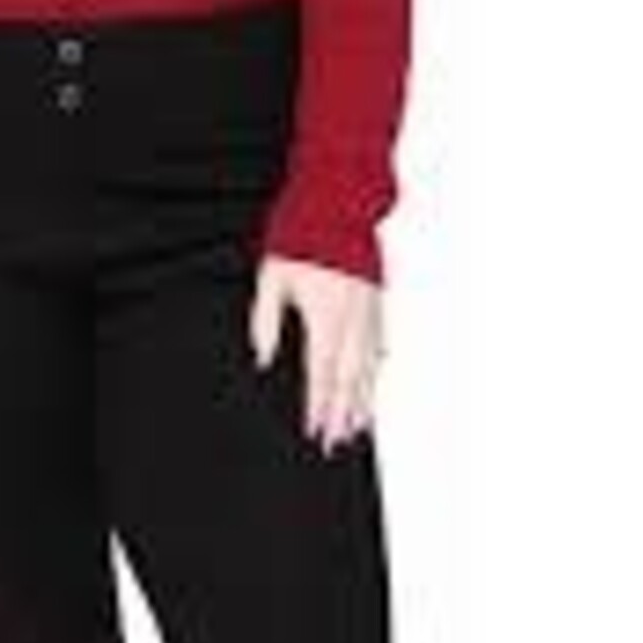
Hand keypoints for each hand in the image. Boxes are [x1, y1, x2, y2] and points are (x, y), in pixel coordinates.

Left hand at [249, 255, 387, 454]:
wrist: (339, 199)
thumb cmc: (301, 236)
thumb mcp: (272, 278)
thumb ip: (266, 321)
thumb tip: (262, 358)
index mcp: (326, 317)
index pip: (321, 374)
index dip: (318, 406)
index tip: (315, 431)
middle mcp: (353, 319)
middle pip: (348, 379)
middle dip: (341, 414)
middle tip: (335, 443)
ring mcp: (370, 310)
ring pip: (368, 365)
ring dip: (362, 399)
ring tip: (356, 428)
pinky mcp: (378, 299)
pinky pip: (379, 343)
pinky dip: (376, 368)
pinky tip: (374, 382)